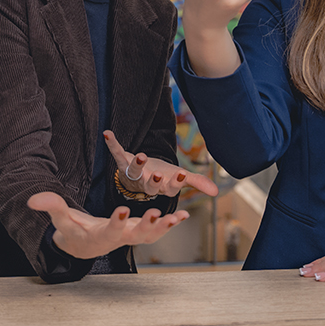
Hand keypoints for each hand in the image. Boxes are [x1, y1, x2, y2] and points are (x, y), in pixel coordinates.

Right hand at [27, 191, 188, 259]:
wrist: (83, 245)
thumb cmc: (72, 231)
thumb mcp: (62, 220)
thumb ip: (51, 207)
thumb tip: (32, 199)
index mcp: (100, 236)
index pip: (108, 230)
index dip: (114, 222)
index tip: (121, 211)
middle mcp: (119, 238)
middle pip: (134, 235)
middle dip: (145, 225)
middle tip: (155, 213)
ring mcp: (130, 235)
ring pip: (150, 235)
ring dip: (164, 227)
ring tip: (178, 217)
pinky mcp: (138, 230)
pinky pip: (157, 229)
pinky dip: (170, 224)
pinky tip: (185, 215)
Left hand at [104, 130, 218, 197]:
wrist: (142, 178)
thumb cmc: (163, 178)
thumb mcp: (180, 178)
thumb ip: (197, 183)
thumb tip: (216, 192)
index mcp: (163, 188)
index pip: (171, 188)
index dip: (176, 182)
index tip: (182, 175)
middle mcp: (148, 183)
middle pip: (151, 185)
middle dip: (155, 180)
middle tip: (158, 174)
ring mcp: (135, 173)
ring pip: (135, 171)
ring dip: (137, 163)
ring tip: (141, 155)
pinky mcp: (124, 162)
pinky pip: (118, 153)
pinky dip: (113, 144)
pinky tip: (107, 133)